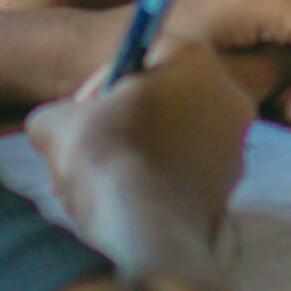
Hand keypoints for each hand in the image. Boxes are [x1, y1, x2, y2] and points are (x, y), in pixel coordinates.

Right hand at [29, 39, 251, 256]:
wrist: (146, 235)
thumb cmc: (106, 161)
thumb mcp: (56, 124)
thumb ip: (58, 112)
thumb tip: (54, 125)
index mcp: (195, 61)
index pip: (142, 55)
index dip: (102, 83)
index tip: (82, 112)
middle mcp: (228, 96)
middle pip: (160, 101)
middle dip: (118, 126)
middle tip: (85, 152)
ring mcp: (236, 145)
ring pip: (172, 141)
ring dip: (132, 158)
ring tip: (95, 188)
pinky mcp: (231, 188)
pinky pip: (184, 176)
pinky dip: (154, 186)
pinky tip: (123, 208)